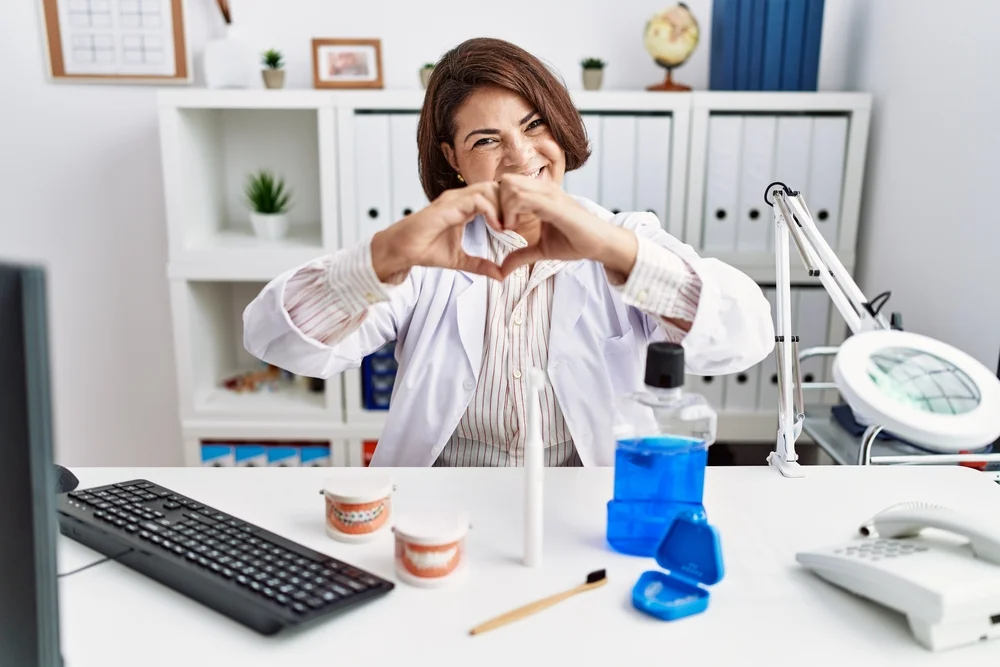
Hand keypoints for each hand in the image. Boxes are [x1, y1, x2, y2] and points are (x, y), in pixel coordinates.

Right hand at [371, 182, 503, 281]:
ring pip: (488, 189)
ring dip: (502, 207)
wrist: (403, 250)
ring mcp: (454, 200)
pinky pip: (477, 200)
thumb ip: (480, 265)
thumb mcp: (460, 260)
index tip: (515, 227)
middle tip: (516, 225)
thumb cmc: (425, 250)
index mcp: (464, 207)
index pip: (493, 196)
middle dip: (508, 204)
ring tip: (508, 227)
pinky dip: (491, 211)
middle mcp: (460, 199)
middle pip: (494, 188)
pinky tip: (497, 227)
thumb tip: (500, 276)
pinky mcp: (449, 205)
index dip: (507, 208)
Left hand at [496, 174, 637, 278]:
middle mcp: (544, 189)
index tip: (499, 225)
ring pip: (511, 186)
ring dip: (502, 208)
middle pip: (506, 181)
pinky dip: (511, 212)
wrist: (600, 244)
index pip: (509, 184)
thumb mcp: (542, 250)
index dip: (498, 203)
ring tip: (507, 228)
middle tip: (500, 225)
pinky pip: (524, 198)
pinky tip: (512, 228)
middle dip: (496, 203)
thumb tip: (502, 270)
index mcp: (540, 194)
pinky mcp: (554, 205)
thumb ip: (521, 255)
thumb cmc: (576, 242)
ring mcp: (550, 195)